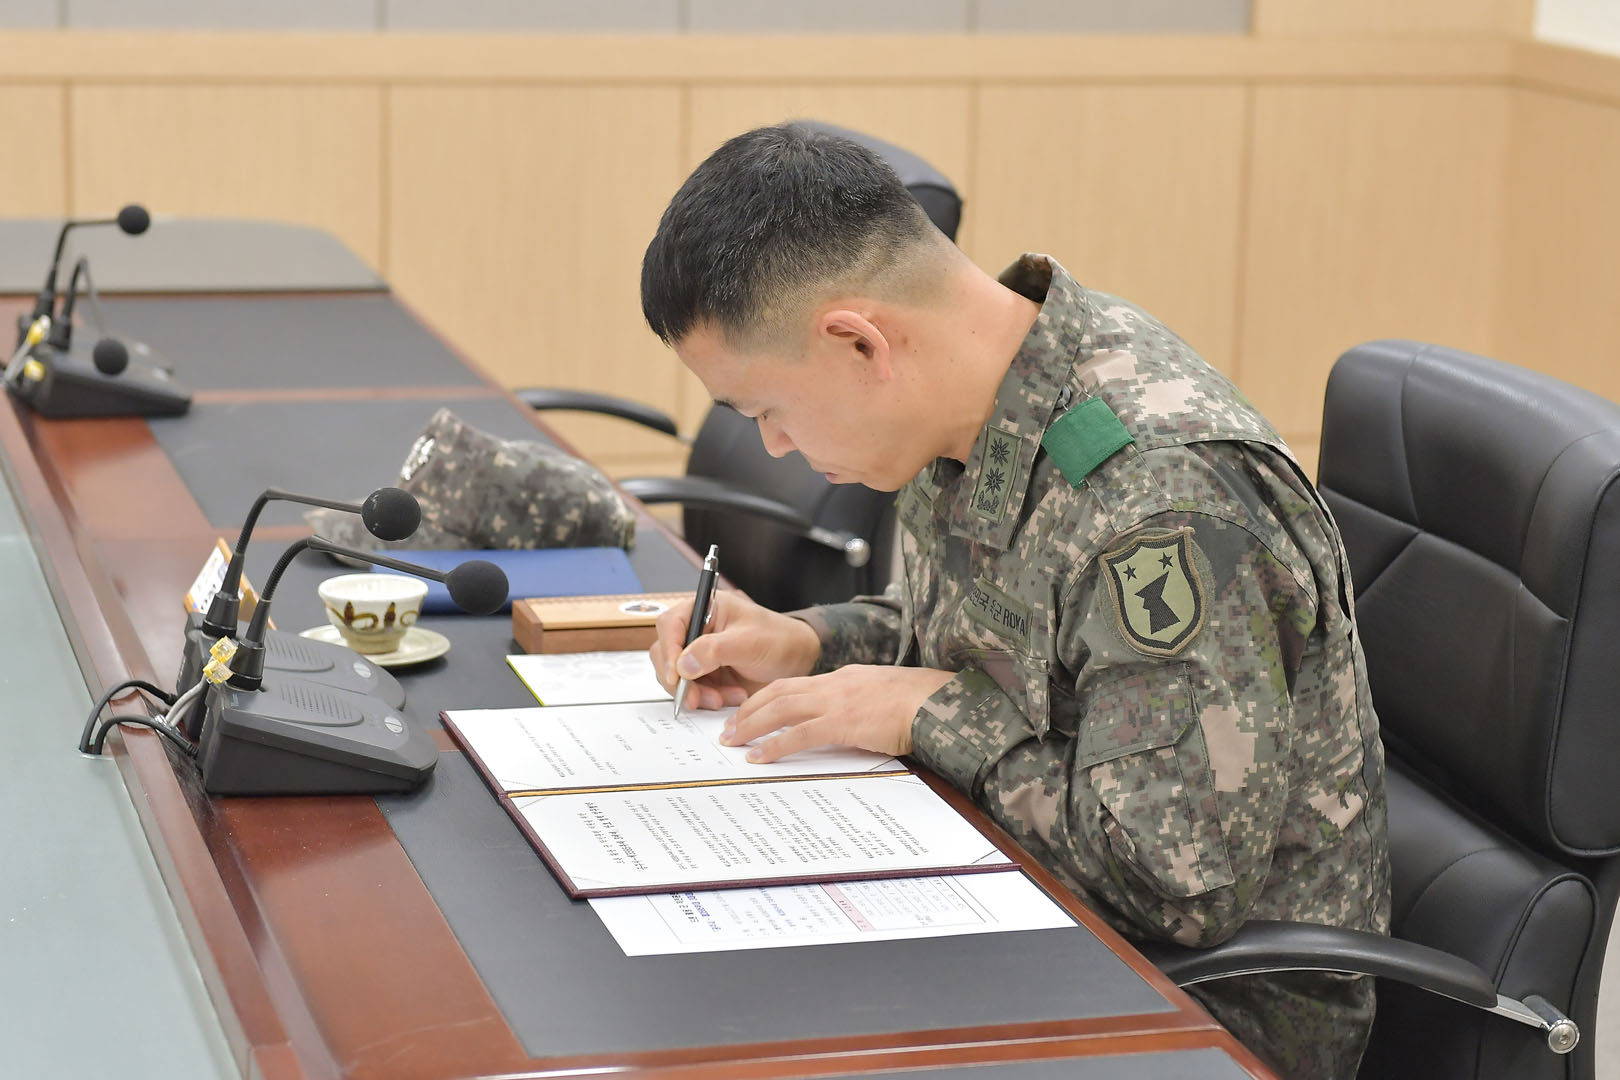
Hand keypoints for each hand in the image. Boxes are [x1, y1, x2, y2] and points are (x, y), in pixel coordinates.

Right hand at [651, 589, 821, 710]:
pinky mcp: (705, 675)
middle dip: (679, 679)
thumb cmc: (778, 640)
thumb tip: (683, 664)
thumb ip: (714, 650)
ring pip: (676, 677)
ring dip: (696, 692)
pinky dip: (707, 699)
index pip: (670, 625)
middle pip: (666, 654)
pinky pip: (692, 691)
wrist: (798, 661)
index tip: (677, 674)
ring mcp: (699, 654)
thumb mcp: (748, 642)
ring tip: (724, 698)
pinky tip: (731, 697)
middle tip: (695, 697)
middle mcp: (697, 630)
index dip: (669, 650)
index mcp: (705, 609)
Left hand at [719, 664, 954, 762]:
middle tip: (727, 730)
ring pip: (780, 709)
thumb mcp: (877, 695)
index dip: (762, 698)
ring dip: (751, 726)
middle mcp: (832, 684)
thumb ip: (854, 704)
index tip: (745, 713)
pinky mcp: (843, 722)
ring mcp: (836, 701)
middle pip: (776, 693)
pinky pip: (799, 734)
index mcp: (840, 677)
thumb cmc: (915, 702)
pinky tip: (759, 757)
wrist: (935, 701)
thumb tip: (837, 723)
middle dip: (747, 711)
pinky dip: (775, 745)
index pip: (790, 684)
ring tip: (733, 742)